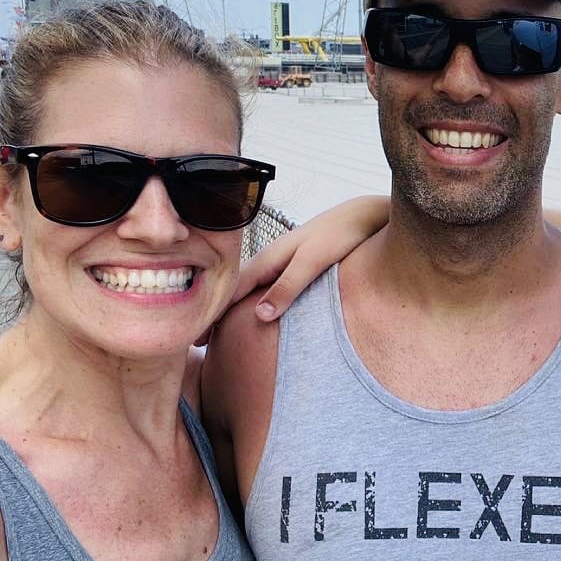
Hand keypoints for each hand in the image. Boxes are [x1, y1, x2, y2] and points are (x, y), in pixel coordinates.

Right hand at [196, 195, 389, 343]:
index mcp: (267, 260)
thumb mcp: (313, 263)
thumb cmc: (339, 235)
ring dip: (233, 310)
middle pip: (234, 292)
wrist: (362, 215)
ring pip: (248, 290)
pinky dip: (251, 303)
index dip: (214, 318)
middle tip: (201, 344)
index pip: (231, 293)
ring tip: (220, 333)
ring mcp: (280, 263)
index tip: (198, 341)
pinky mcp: (292, 266)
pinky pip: (263, 288)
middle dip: (217, 316)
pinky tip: (254, 314)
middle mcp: (269, 261)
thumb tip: (260, 316)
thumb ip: (288, 287)